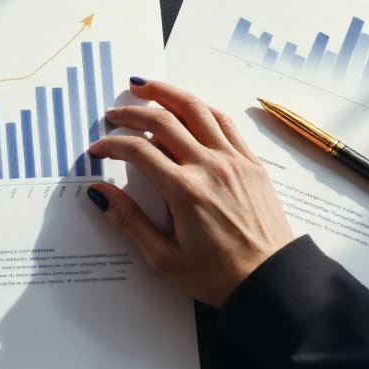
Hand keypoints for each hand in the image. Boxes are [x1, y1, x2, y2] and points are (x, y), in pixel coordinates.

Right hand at [86, 80, 292, 306]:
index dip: (111, 145)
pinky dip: (201, 108)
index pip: (137, 151)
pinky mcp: (251, 162)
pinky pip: (224, 122)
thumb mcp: (164, 257)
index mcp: (184, 190)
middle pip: (163, 120)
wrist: (272, 281)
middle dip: (132, 113)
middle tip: (112, 113)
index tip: (97, 150)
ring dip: (167, 93)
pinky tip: (188, 106)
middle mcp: (209, 166)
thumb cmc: (218, 276)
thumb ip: (128, 220)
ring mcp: (234, 160)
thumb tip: (98, 193)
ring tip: (144, 87)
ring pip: (196, 109)